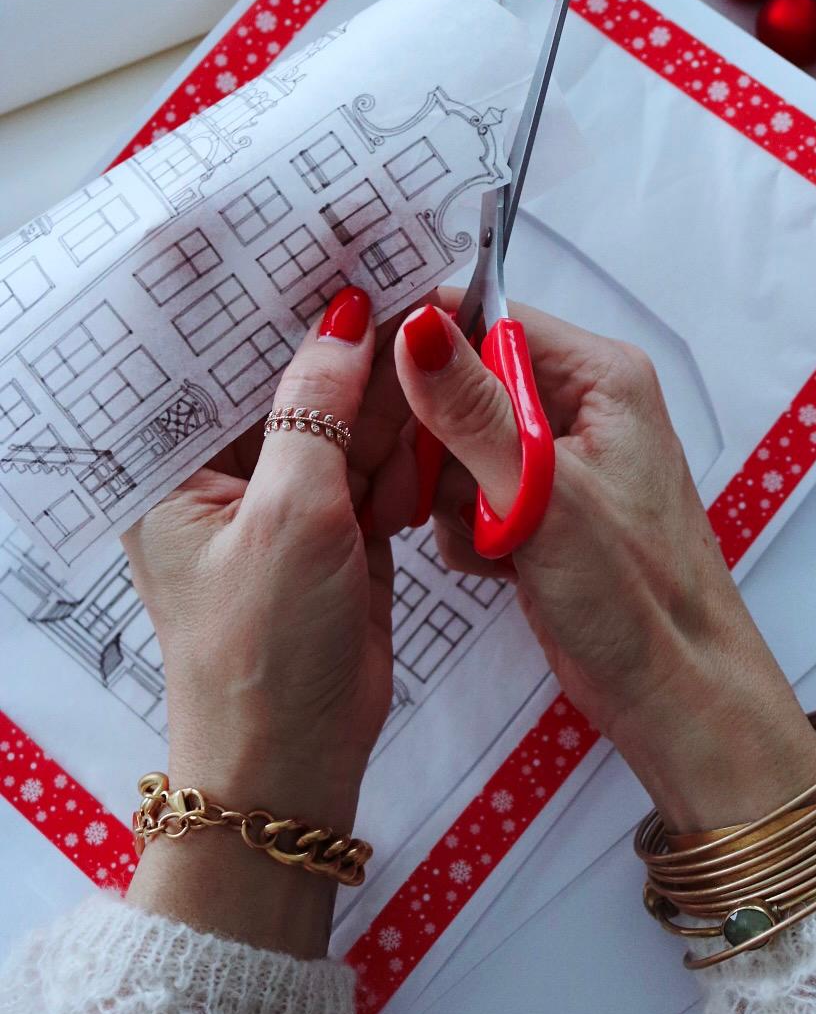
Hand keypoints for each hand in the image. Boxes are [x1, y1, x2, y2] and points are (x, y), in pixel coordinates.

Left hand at [123, 285, 418, 953]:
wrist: (296, 769)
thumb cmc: (264, 654)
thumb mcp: (290, 515)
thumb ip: (317, 408)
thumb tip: (345, 315)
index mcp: (174, 467)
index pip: (221, 359)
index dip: (277, 304)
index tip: (330, 244)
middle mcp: (221, 475)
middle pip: (292, 381)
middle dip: (351, 339)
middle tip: (414, 274)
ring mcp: (282, 503)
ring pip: (342, 419)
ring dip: (389, 389)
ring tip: (444, 326)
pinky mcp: (333, 531)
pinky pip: (372, 465)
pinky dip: (404, 445)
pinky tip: (437, 410)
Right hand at [396, 295, 815, 832]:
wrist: (674, 696)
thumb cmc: (635, 596)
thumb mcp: (542, 493)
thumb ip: (472, 409)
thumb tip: (416, 326)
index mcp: (600, 375)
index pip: (490, 320)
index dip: (426, 349)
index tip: (372, 386)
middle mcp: (583, 404)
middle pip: (467, 382)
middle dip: (438, 440)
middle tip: (429, 491)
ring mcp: (562, 460)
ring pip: (459, 443)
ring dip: (452, 495)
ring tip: (485, 537)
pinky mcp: (544, 510)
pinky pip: (472, 492)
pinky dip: (468, 528)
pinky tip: (494, 563)